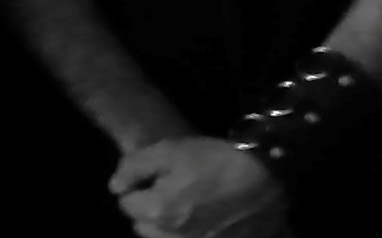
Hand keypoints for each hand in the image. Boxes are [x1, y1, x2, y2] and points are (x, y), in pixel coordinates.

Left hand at [109, 137, 288, 237]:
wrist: (266, 177)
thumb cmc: (214, 160)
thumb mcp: (169, 151)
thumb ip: (134, 167)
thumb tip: (114, 187)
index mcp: (157, 212)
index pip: (126, 204)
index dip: (136, 186)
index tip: (152, 176)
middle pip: (142, 227)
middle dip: (147, 209)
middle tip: (167, 189)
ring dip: (165, 225)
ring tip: (183, 204)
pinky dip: (186, 233)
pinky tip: (200, 218)